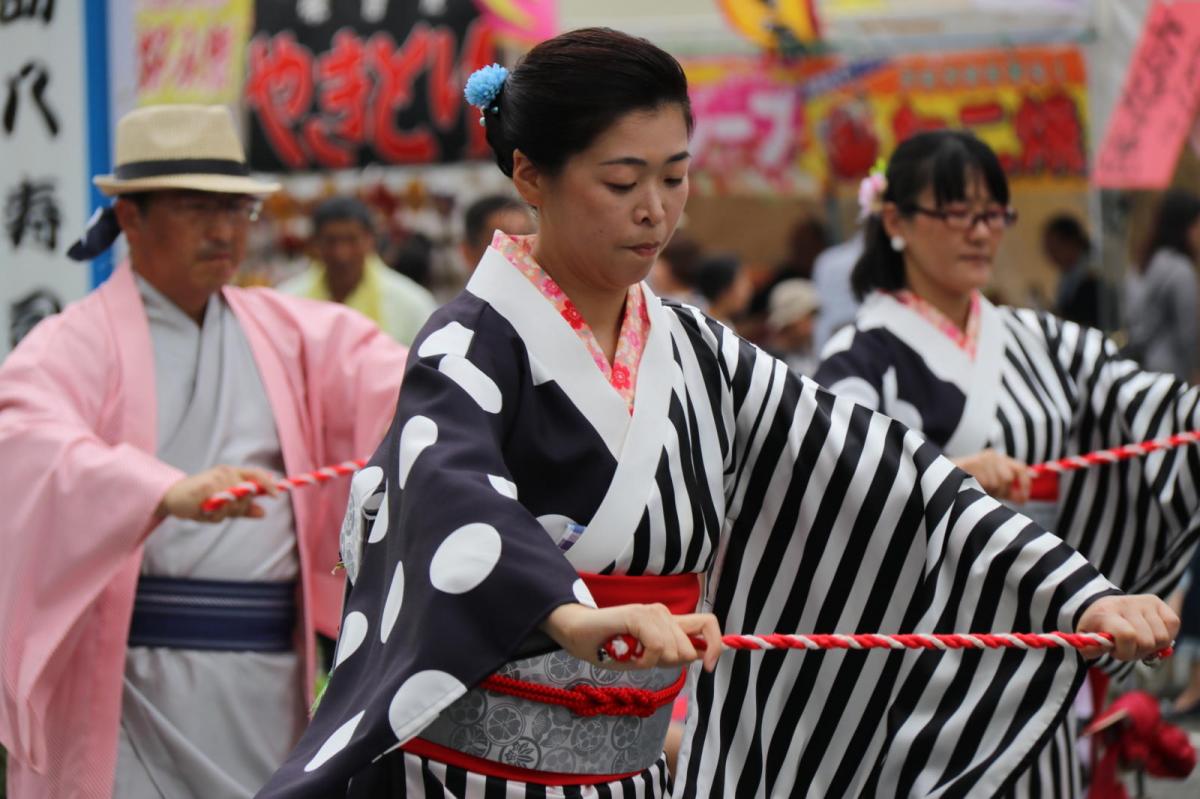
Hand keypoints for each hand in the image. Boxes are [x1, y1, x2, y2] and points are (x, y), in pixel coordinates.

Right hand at [156, 465, 278, 522]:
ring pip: (234, 502)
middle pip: (247, 493)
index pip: (256, 474)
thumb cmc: (200, 500)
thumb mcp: (224, 505)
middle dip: (239, 507)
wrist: (172, 497)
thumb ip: (243, 508)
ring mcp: (215, 478)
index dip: (268, 484)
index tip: (276, 496)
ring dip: (223, 512)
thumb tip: (264, 513)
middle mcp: (226, 472)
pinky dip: (213, 514)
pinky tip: (203, 510)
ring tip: (208, 509)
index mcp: (233, 473)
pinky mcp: (204, 487)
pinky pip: (219, 507)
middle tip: (221, 511)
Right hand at [540, 602, 722, 671]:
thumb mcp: (645, 656)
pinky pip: (656, 646)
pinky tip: (628, 653)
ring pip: (673, 649)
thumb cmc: (607, 647)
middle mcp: (663, 613)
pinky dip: (643, 659)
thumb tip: (699, 657)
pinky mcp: (638, 615)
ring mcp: (651, 612)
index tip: (708, 666)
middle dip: (671, 663)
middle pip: (690, 646)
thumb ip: (671, 654)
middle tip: (644, 659)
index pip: (707, 625)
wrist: (576, 633)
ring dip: (652, 662)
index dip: (715, 646)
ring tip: (631, 654)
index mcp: (668, 622)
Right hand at [952, 449, 1030, 502]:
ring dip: (988, 491)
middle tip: (989, 493)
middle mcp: (992, 455)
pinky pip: (985, 482)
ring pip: (996, 482)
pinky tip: (971, 485)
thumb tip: (1024, 499)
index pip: (1021, 468)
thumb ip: (1009, 491)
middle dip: (1001, 491)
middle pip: (1008, 478)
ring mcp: (981, 458)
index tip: (1024, 500)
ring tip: (977, 488)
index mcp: (1000, 458)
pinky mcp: (972, 463)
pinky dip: (979, 488)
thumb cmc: (969, 483)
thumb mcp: (992, 487)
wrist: (943, 478)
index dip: (1025, 485)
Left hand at [1076, 594, 1178, 660]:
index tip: (1116, 651)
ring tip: (1138, 641)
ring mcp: (1143, 602)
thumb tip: (1095, 651)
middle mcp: (1127, 604)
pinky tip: (1151, 635)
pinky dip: (1165, 636)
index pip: (1127, 635)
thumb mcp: (1085, 639)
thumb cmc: (1096, 627)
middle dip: (1137, 652)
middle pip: (1147, 641)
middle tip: (1127, 647)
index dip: (1125, 652)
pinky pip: (1173, 624)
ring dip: (1152, 646)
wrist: (1101, 606)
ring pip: (1162, 637)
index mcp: (1106, 613)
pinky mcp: (1157, 602)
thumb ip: (1090, 649)